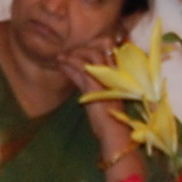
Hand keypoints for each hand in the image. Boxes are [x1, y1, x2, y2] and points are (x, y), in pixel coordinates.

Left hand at [57, 35, 136, 154]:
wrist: (115, 133)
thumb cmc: (108, 119)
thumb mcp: (95, 96)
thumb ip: (84, 81)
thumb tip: (70, 69)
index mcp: (119, 75)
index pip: (108, 52)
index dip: (93, 48)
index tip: (79, 52)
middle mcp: (116, 73)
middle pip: (101, 49)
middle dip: (83, 49)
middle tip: (69, 53)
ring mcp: (108, 77)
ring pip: (91, 55)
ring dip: (74, 54)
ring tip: (62, 57)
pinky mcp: (97, 84)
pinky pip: (82, 67)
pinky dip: (70, 63)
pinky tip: (61, 63)